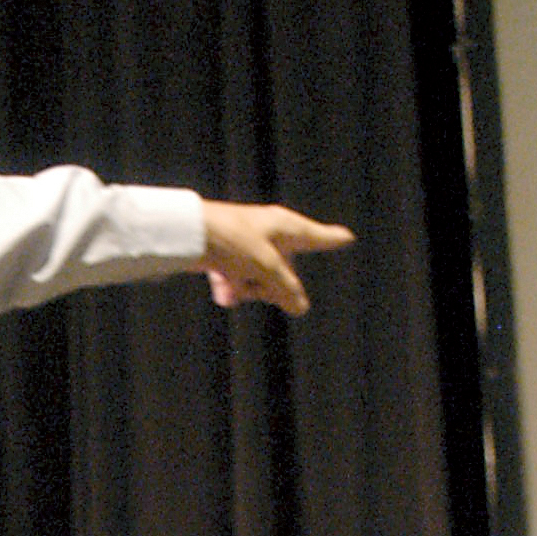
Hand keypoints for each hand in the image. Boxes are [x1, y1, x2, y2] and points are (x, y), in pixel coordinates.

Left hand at [198, 200, 353, 314]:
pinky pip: (239, 280)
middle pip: (285, 272)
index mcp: (287, 227)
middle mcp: (271, 234)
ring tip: (232, 280)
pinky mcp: (229, 255)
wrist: (190, 234)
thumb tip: (302, 308)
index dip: (332, 239)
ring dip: (247, 287)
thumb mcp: (266, 267)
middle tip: (255, 282)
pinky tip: (220, 287)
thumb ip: (286, 289)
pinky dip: (231, 286)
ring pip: (261, 280)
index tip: (347, 237)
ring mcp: (250, 245)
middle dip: (270, 286)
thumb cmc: (233, 240)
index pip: (319, 237)